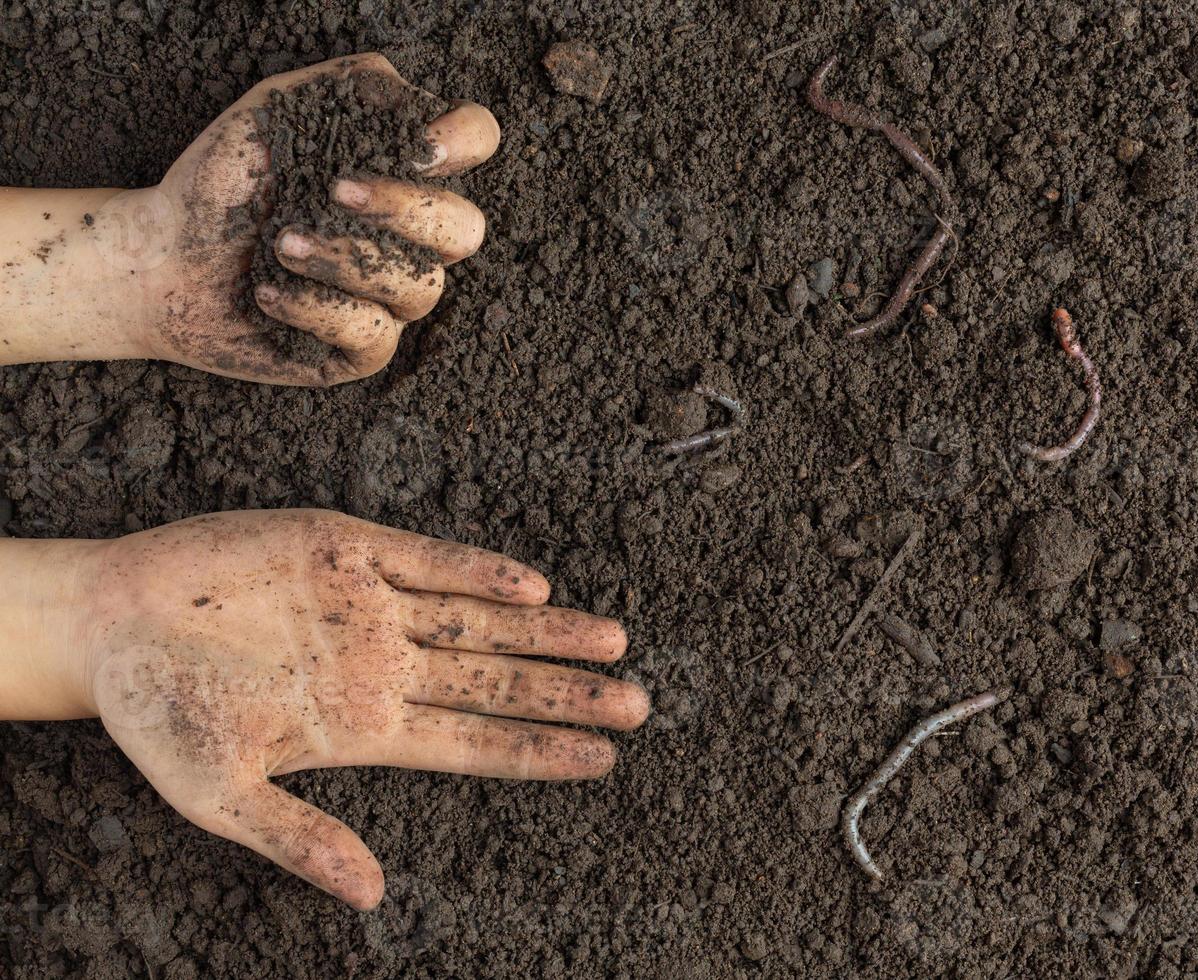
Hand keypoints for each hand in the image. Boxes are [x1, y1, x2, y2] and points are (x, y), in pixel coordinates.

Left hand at [0, 54, 497, 384]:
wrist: (161, 258)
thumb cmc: (224, 182)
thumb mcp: (280, 110)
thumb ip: (354, 89)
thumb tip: (421, 114)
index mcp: (403, 169)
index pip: (476, 140)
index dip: (464, 140)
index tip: (419, 146)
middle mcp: (411, 236)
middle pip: (466, 229)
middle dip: (405, 209)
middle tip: (334, 190)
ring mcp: (392, 297)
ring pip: (418, 287)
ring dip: (341, 258)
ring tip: (277, 243)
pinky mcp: (364, 349)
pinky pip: (372, 333)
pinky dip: (314, 307)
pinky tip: (268, 291)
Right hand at [3, 510, 646, 908]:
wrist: (107, 623)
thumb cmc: (158, 714)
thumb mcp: (219, 793)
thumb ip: (299, 838)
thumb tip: (372, 897)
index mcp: (362, 725)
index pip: (471, 743)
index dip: (536, 749)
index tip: (602, 759)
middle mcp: (382, 664)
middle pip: (494, 681)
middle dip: (565, 692)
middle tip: (639, 703)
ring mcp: (368, 603)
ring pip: (478, 620)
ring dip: (545, 632)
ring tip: (614, 643)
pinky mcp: (343, 545)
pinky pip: (426, 560)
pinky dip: (477, 572)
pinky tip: (531, 589)